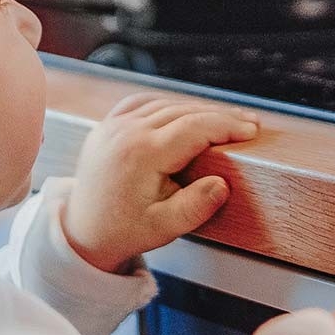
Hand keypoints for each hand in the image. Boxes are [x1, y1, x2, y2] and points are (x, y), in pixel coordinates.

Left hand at [63, 94, 258, 272]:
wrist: (82, 232)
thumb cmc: (123, 232)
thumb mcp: (164, 228)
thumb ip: (195, 207)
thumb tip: (222, 184)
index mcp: (142, 154)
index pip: (195, 127)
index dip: (227, 125)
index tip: (252, 129)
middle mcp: (126, 132)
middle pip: (184, 111)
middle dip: (220, 115)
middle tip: (249, 122)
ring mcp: (112, 126)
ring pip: (165, 104)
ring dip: (197, 108)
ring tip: (225, 118)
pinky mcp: (106, 126)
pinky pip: (141, 103)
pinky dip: (167, 103)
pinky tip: (184, 110)